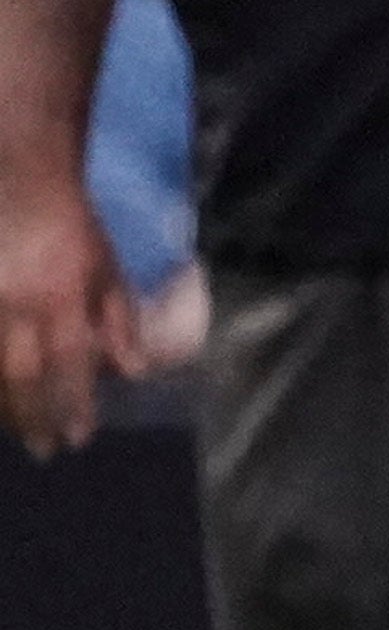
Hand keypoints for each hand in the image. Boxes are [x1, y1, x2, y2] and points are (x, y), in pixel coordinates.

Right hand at [0, 169, 138, 456]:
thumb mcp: (108, 269)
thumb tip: (134, 373)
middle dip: (31, 417)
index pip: (69, 362)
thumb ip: (119, 321)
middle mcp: (16, 303)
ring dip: (2, 406)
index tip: (78, 439)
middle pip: (19, 374)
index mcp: (60, 296)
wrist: (20, 179)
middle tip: (42, 450)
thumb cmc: (71, 225)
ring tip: (15, 433)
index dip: (73, 403)